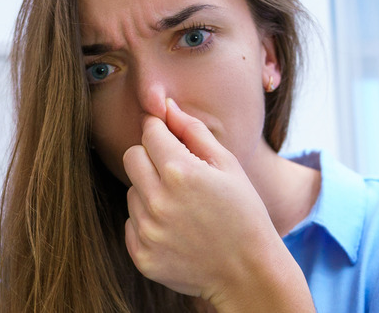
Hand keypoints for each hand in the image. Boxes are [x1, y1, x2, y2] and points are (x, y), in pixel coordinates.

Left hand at [123, 98, 279, 305]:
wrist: (248, 271)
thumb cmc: (243, 212)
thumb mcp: (227, 164)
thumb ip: (193, 131)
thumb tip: (166, 106)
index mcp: (181, 172)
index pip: (150, 133)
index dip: (160, 130)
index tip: (169, 137)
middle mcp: (158, 200)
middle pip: (132, 157)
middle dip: (150, 156)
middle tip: (175, 171)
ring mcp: (147, 231)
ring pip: (132, 191)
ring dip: (150, 191)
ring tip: (182, 206)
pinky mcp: (141, 255)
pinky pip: (130, 223)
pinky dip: (147, 221)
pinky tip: (175, 228)